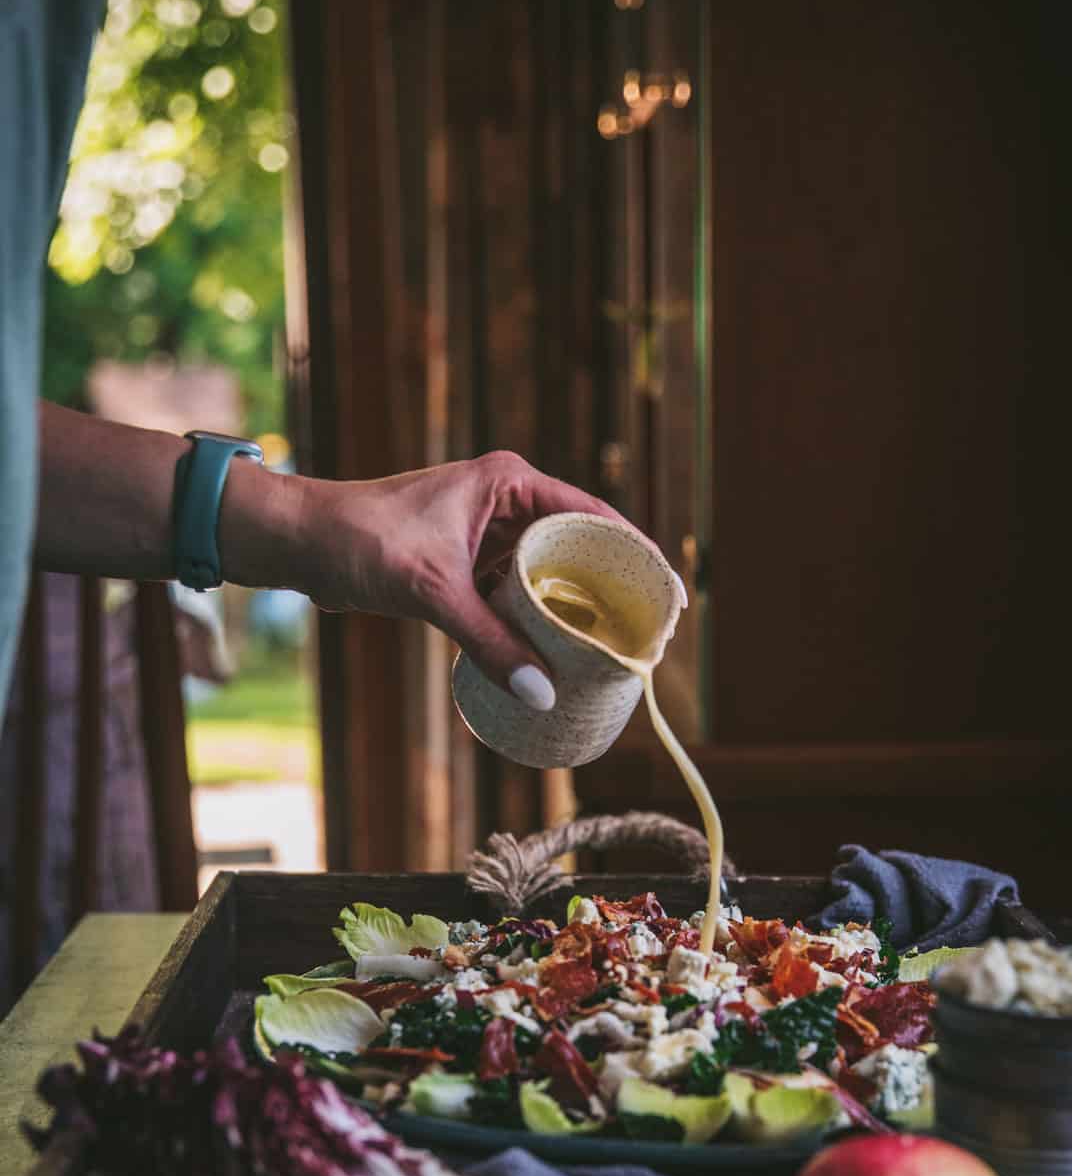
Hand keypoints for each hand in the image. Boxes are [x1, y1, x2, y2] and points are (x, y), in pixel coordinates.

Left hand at [290, 450, 628, 708]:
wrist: (297, 541)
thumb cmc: (358, 540)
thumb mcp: (433, 592)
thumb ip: (489, 641)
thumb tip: (542, 692)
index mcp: (510, 483)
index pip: (594, 517)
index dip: (637, 556)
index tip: (670, 594)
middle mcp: (507, 502)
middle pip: (580, 547)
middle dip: (613, 589)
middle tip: (649, 632)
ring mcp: (489, 534)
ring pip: (550, 575)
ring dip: (575, 609)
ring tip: (614, 647)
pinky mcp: (468, 564)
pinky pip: (519, 594)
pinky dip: (538, 621)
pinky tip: (560, 653)